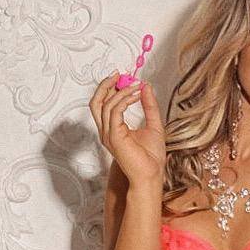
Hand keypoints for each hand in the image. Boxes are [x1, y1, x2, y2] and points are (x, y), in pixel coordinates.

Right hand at [88, 71, 165, 185]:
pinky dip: (124, 100)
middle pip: (96, 101)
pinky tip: (136, 96)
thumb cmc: (151, 158)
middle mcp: (107, 131)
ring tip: (136, 86)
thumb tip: (146, 87)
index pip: (104, 103)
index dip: (112, 88)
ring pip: (105, 104)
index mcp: (113, 129)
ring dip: (121, 91)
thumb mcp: (153, 124)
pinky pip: (114, 111)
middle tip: (120, 74)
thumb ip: (149, 106)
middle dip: (106, 85)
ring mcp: (108, 134)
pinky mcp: (114, 136)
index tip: (125, 78)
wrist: (151, 175)